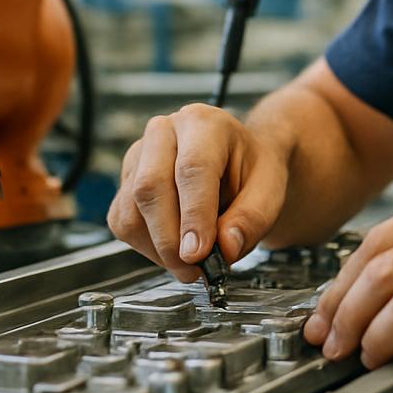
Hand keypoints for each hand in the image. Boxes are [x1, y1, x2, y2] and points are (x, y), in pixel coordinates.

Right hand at [107, 103, 289, 280]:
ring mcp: (139, 155)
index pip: (192, 169)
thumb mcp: (270, 190)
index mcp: (204, 123)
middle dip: (170, 239)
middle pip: (151, 187)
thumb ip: (252, 219)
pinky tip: (173, 248)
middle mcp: (164, 132)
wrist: (237, 158)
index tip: (198, 254)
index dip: (194, 216)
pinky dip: (145, 246)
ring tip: (190, 263)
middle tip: (195, 269)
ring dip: (158, 248)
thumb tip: (225, 249)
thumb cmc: (251, 169)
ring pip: (131, 208)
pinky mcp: (125, 180)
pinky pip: (122, 220)